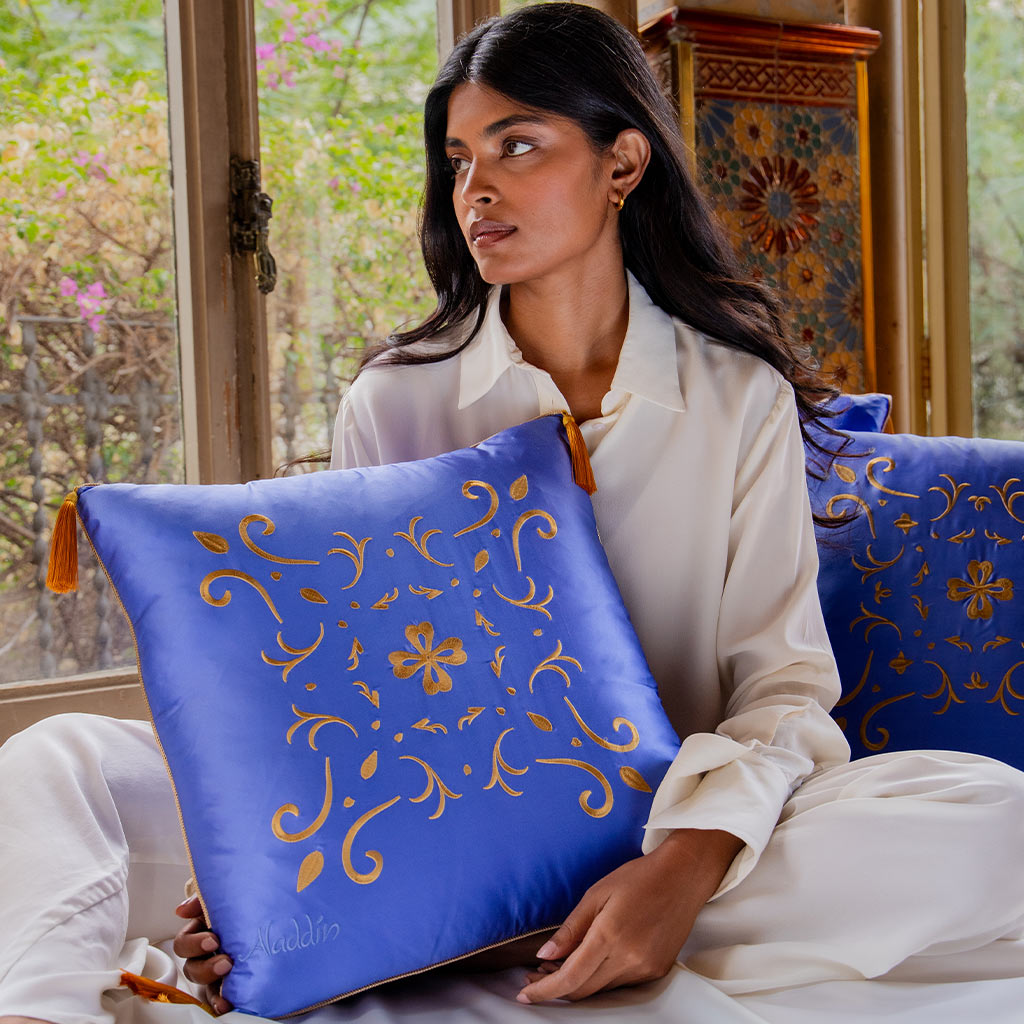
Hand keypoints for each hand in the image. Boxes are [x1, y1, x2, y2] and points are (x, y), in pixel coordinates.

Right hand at [173, 896, 233, 1014]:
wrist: (273, 915)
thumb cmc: (243, 904)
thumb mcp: (226, 897)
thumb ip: (203, 899)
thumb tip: (182, 910)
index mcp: (200, 931)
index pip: (184, 942)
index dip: (194, 944)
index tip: (214, 940)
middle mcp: (204, 954)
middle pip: (191, 968)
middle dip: (206, 968)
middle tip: (227, 963)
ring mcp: (215, 971)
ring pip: (203, 986)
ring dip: (214, 988)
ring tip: (231, 982)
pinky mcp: (227, 985)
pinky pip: (218, 998)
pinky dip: (220, 1003)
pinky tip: (228, 1004)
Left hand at [517, 828, 742, 1003]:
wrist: (683, 876)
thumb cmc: (639, 877)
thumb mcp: (597, 893)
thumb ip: (571, 928)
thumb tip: (545, 956)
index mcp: (610, 935)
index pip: (570, 977)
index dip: (543, 990)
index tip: (524, 994)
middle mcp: (629, 958)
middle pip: (583, 990)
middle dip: (555, 989)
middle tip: (534, 976)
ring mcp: (645, 968)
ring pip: (601, 990)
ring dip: (576, 984)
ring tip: (558, 967)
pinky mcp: (656, 971)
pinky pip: (619, 984)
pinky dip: (599, 978)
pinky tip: (588, 963)